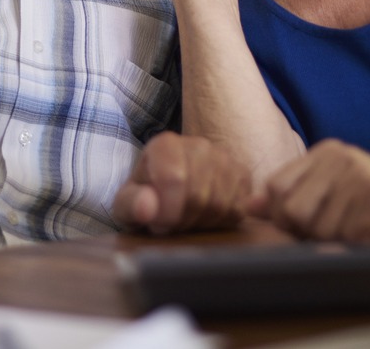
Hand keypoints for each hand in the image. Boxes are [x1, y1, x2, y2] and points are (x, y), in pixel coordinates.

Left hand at [112, 132, 251, 234]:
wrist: (171, 189)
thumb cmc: (147, 197)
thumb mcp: (127, 203)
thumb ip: (131, 204)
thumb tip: (147, 209)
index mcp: (165, 144)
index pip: (173, 179)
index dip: (165, 212)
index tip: (156, 224)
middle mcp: (199, 144)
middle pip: (198, 196)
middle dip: (182, 220)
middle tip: (170, 224)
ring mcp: (225, 158)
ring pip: (219, 205)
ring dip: (200, 223)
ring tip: (185, 219)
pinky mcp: (242, 175)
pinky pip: (237, 210)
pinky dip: (219, 223)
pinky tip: (203, 217)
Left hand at [249, 139, 369, 243]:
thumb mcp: (333, 191)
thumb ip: (293, 196)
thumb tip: (249, 206)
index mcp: (326, 152)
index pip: (276, 187)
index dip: (283, 216)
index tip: (304, 224)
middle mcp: (342, 158)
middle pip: (294, 210)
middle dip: (308, 233)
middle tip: (338, 230)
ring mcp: (363, 177)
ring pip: (321, 229)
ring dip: (338, 242)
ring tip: (361, 229)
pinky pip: (349, 238)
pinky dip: (360, 246)